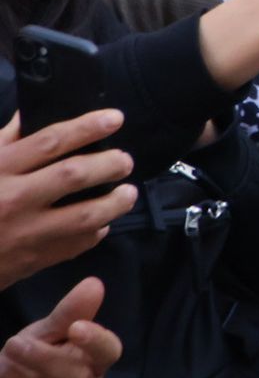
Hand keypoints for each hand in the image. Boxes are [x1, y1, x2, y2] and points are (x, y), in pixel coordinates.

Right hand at [0, 112, 137, 292]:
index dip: (87, 127)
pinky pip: (75, 246)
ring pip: (85, 215)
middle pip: (74, 175)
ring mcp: (25, 233)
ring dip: (115, 203)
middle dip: (109, 164)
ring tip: (128, 193)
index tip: (115, 118)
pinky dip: (95, 233)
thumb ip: (3, 142)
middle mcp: (14, 200)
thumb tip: (28, 116)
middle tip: (125, 160)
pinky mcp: (32, 261)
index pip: (51, 141)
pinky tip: (102, 223)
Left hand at [0, 278, 120, 377]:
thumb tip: (95, 283)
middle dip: (46, 360)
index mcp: (93, 362)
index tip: (76, 327)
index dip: (97, 340)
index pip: (109, 351)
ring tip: (3, 369)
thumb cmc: (29, 358)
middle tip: (13, 343)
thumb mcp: (45, 333)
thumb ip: (69, 314)